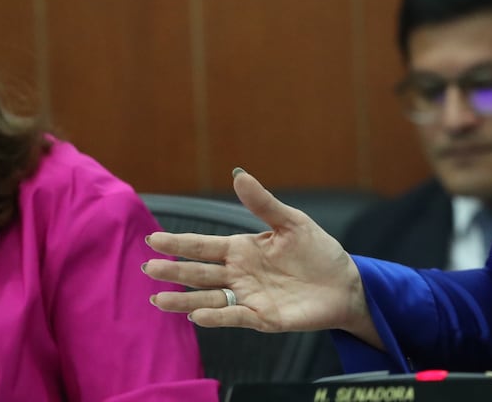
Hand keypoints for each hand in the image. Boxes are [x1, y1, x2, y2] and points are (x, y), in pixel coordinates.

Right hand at [142, 169, 380, 345]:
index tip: (153, 240)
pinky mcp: (263, 318)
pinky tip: (198, 315)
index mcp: (243, 249)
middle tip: (147, 268)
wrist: (344, 283)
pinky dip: (217, 316)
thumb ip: (263, 203)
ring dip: (184, 300)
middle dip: (173, 271)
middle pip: (199, 272)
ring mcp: (249, 297)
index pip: (204, 246)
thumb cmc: (318, 251)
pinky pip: (236, 316)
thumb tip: (239, 174)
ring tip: (159, 299)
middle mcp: (240, 274)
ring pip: (208, 298)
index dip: (179, 243)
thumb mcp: (292, 222)